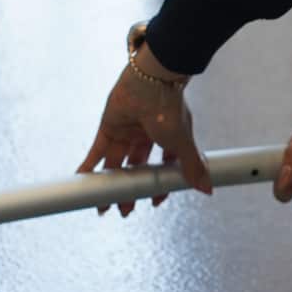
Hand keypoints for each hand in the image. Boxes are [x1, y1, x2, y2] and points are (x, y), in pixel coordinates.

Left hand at [77, 46, 211, 216]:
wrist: (150, 81)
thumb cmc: (169, 108)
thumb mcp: (182, 143)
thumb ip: (191, 166)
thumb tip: (208, 188)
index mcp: (168, 138)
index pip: (163, 166)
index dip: (158, 184)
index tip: (154, 200)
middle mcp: (146, 136)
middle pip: (136, 169)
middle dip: (131, 190)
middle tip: (125, 210)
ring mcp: (126, 131)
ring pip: (116, 165)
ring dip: (110, 185)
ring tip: (102, 207)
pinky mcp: (108, 127)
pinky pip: (97, 151)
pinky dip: (89, 167)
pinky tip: (83, 182)